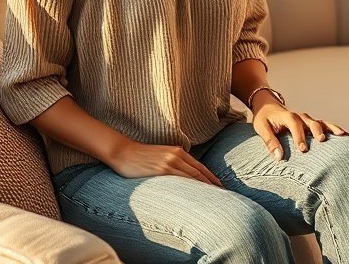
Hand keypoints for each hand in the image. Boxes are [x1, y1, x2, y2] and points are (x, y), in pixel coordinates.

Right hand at [107, 138, 222, 185]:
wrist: (123, 152)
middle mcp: (177, 155)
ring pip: (194, 176)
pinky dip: (193, 187)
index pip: (199, 166)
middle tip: (225, 194)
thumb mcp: (160, 156)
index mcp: (177, 151)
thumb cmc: (140, 156)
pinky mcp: (162, 170)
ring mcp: (170, 162)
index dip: (211, 177)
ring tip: (216, 198)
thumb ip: (173, 162)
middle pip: (200, 172)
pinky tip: (199, 195)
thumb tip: (181, 176)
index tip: (221, 187)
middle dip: (213, 183)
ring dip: (206, 187)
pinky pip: (182, 180)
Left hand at [252, 102, 347, 160]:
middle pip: (310, 122)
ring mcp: (307, 119)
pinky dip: (334, 129)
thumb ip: (270, 142)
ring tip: (342, 135)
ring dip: (331, 128)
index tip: (303, 149)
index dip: (299, 135)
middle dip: (316, 131)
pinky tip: (344, 135)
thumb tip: (279, 157)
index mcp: (287, 116)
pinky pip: (325, 125)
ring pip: (321, 122)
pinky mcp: (311, 123)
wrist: (268, 106)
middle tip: (321, 141)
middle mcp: (300, 116)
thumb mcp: (261, 128)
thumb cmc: (264, 119)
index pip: (294, 124)